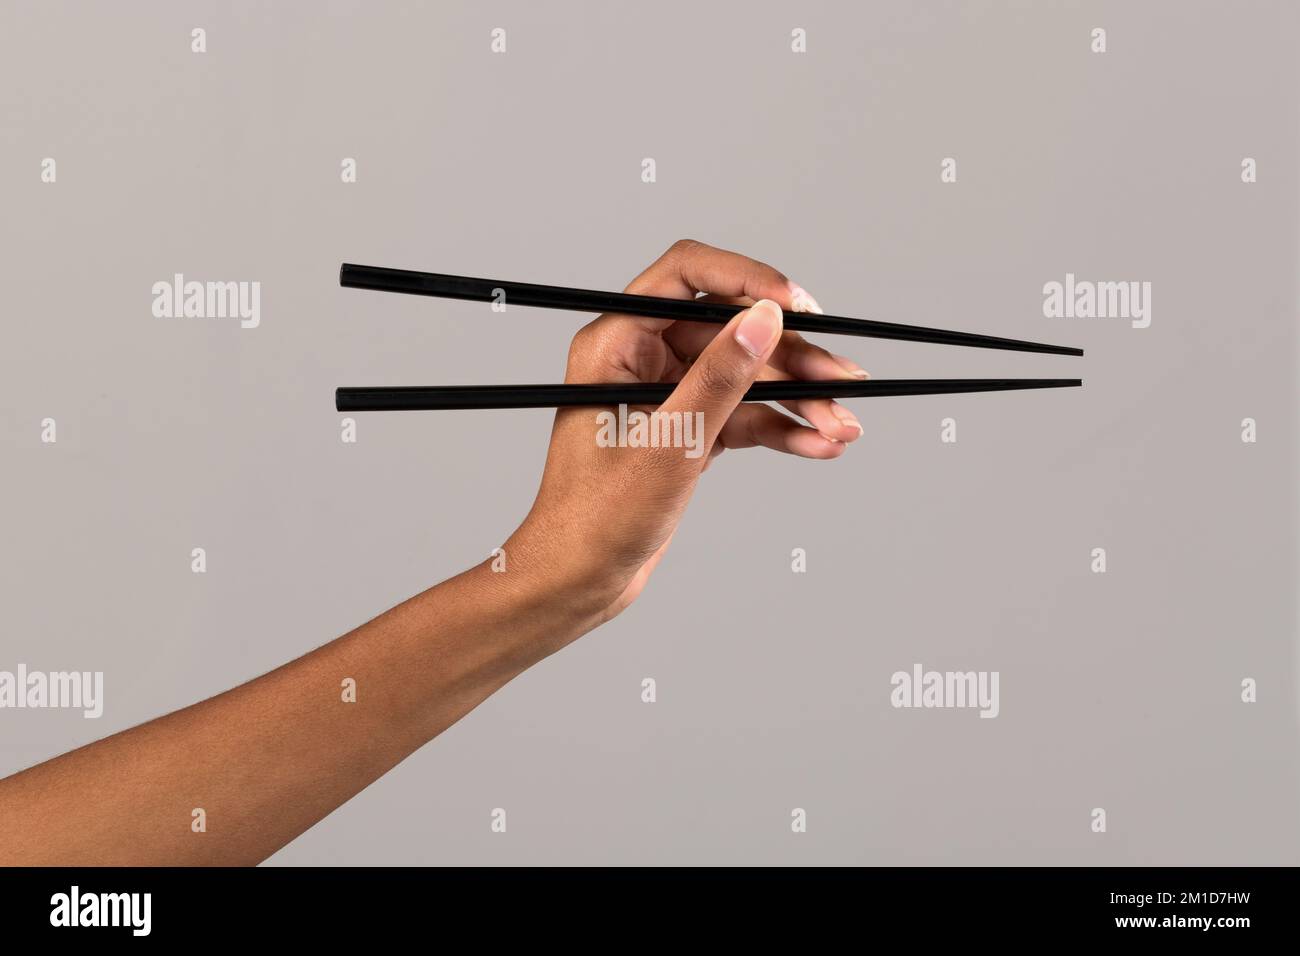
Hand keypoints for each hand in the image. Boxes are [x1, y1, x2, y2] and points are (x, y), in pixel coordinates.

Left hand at [507, 239, 868, 623]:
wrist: (578, 582)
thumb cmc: (595, 519)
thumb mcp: (667, 445)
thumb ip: (718, 379)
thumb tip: (763, 319)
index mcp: (616, 343)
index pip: (686, 276)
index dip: (746, 280)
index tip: (797, 306)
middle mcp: (641, 359)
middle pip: (731, 331)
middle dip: (793, 357)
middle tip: (846, 380)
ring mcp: (666, 395)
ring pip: (746, 377)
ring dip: (800, 399)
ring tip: (846, 427)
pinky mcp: (687, 431)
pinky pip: (743, 416)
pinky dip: (782, 429)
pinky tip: (821, 444)